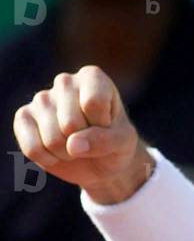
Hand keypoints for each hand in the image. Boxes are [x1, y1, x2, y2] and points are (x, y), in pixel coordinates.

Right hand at [13, 65, 150, 202]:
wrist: (101, 163)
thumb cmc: (115, 145)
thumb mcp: (123, 143)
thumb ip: (104, 141)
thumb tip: (72, 145)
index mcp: (92, 77)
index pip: (93, 103)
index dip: (102, 126)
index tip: (108, 126)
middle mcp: (64, 82)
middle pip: (70, 124)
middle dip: (84, 144)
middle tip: (90, 140)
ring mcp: (41, 98)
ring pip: (52, 139)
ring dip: (67, 154)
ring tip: (75, 146)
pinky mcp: (23, 118)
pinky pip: (32, 148)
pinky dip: (49, 160)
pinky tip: (57, 152)